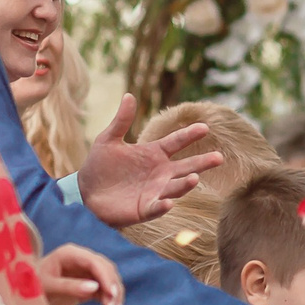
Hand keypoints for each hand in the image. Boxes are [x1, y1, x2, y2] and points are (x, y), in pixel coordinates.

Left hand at [37, 243, 123, 304]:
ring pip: (108, 280)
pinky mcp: (89, 283)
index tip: (112, 294)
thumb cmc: (32, 286)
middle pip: (106, 270)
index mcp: (70, 254)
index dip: (106, 277)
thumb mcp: (47, 287)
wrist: (25, 294)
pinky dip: (111, 300)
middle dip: (113, 288)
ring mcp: (86, 271)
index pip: (95, 262)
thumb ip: (69, 286)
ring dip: (114, 296)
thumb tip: (94, 288)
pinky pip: (104, 290)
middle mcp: (82, 259)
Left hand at [77, 96, 225, 226]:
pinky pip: (156, 207)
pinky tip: (168, 202)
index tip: (204, 128)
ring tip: (195, 177)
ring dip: (185, 184)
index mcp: (154, 154)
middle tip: (219, 157)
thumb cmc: (99, 166)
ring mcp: (155, 191)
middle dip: (202, 163)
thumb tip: (129, 95)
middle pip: (186, 166)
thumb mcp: (108, 140)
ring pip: (175, 187)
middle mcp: (160, 173)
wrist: (85, 193)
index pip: (176, 142)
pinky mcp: (145, 209)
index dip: (189, 135)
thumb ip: (121, 121)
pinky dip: (163, 205)